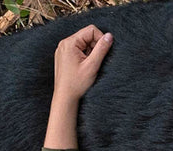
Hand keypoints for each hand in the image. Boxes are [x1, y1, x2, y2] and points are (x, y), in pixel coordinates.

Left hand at [44, 25, 111, 148]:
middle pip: (87, 36)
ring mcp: (63, 50)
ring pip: (83, 43)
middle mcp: (64, 44)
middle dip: (95, 47)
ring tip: (89, 65)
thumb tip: (110, 36)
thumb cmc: (76, 84)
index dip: (100, 39)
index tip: (102, 52)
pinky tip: (84, 67)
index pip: (91, 30)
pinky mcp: (64, 56)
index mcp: (69, 43)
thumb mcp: (92, 65)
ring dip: (90, 52)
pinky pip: (78, 50)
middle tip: (95, 61)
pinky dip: (85, 56)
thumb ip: (101, 49)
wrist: (65, 98)